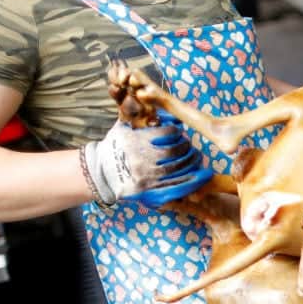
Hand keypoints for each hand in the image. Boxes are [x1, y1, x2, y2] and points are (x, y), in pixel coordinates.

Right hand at [82, 112, 212, 207]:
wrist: (100, 172)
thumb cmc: (115, 146)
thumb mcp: (124, 126)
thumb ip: (142, 114)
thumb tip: (168, 112)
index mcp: (138, 140)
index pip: (169, 133)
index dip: (178, 134)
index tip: (180, 135)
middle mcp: (143, 159)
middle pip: (177, 152)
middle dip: (188, 149)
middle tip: (193, 149)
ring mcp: (147, 177)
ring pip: (179, 169)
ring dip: (193, 163)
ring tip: (197, 160)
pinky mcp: (149, 192)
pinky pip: (177, 187)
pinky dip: (193, 182)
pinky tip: (202, 176)